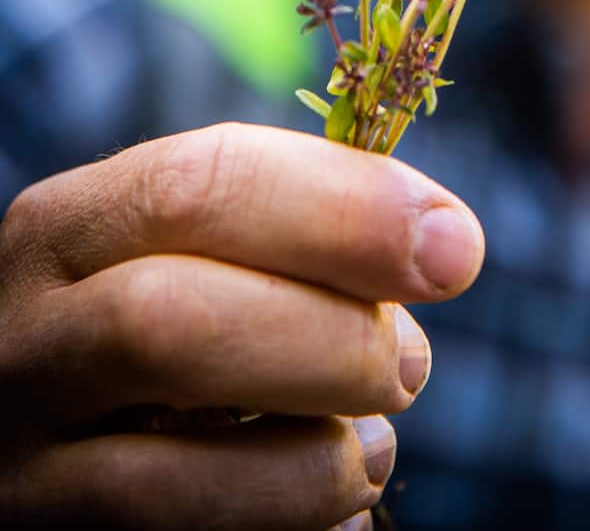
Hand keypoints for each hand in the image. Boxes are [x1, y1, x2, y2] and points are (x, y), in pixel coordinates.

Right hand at [0, 122, 483, 528]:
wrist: (62, 427)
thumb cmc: (173, 313)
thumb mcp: (193, 248)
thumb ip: (290, 227)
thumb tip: (442, 241)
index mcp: (66, 229)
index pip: (201, 184)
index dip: (345, 209)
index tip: (454, 245)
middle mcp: (23, 343)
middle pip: (177, 324)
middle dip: (332, 340)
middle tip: (411, 362)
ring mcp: (23, 470)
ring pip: (179, 476)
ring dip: (320, 461)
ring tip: (374, 444)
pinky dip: (295, 529)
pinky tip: (331, 504)